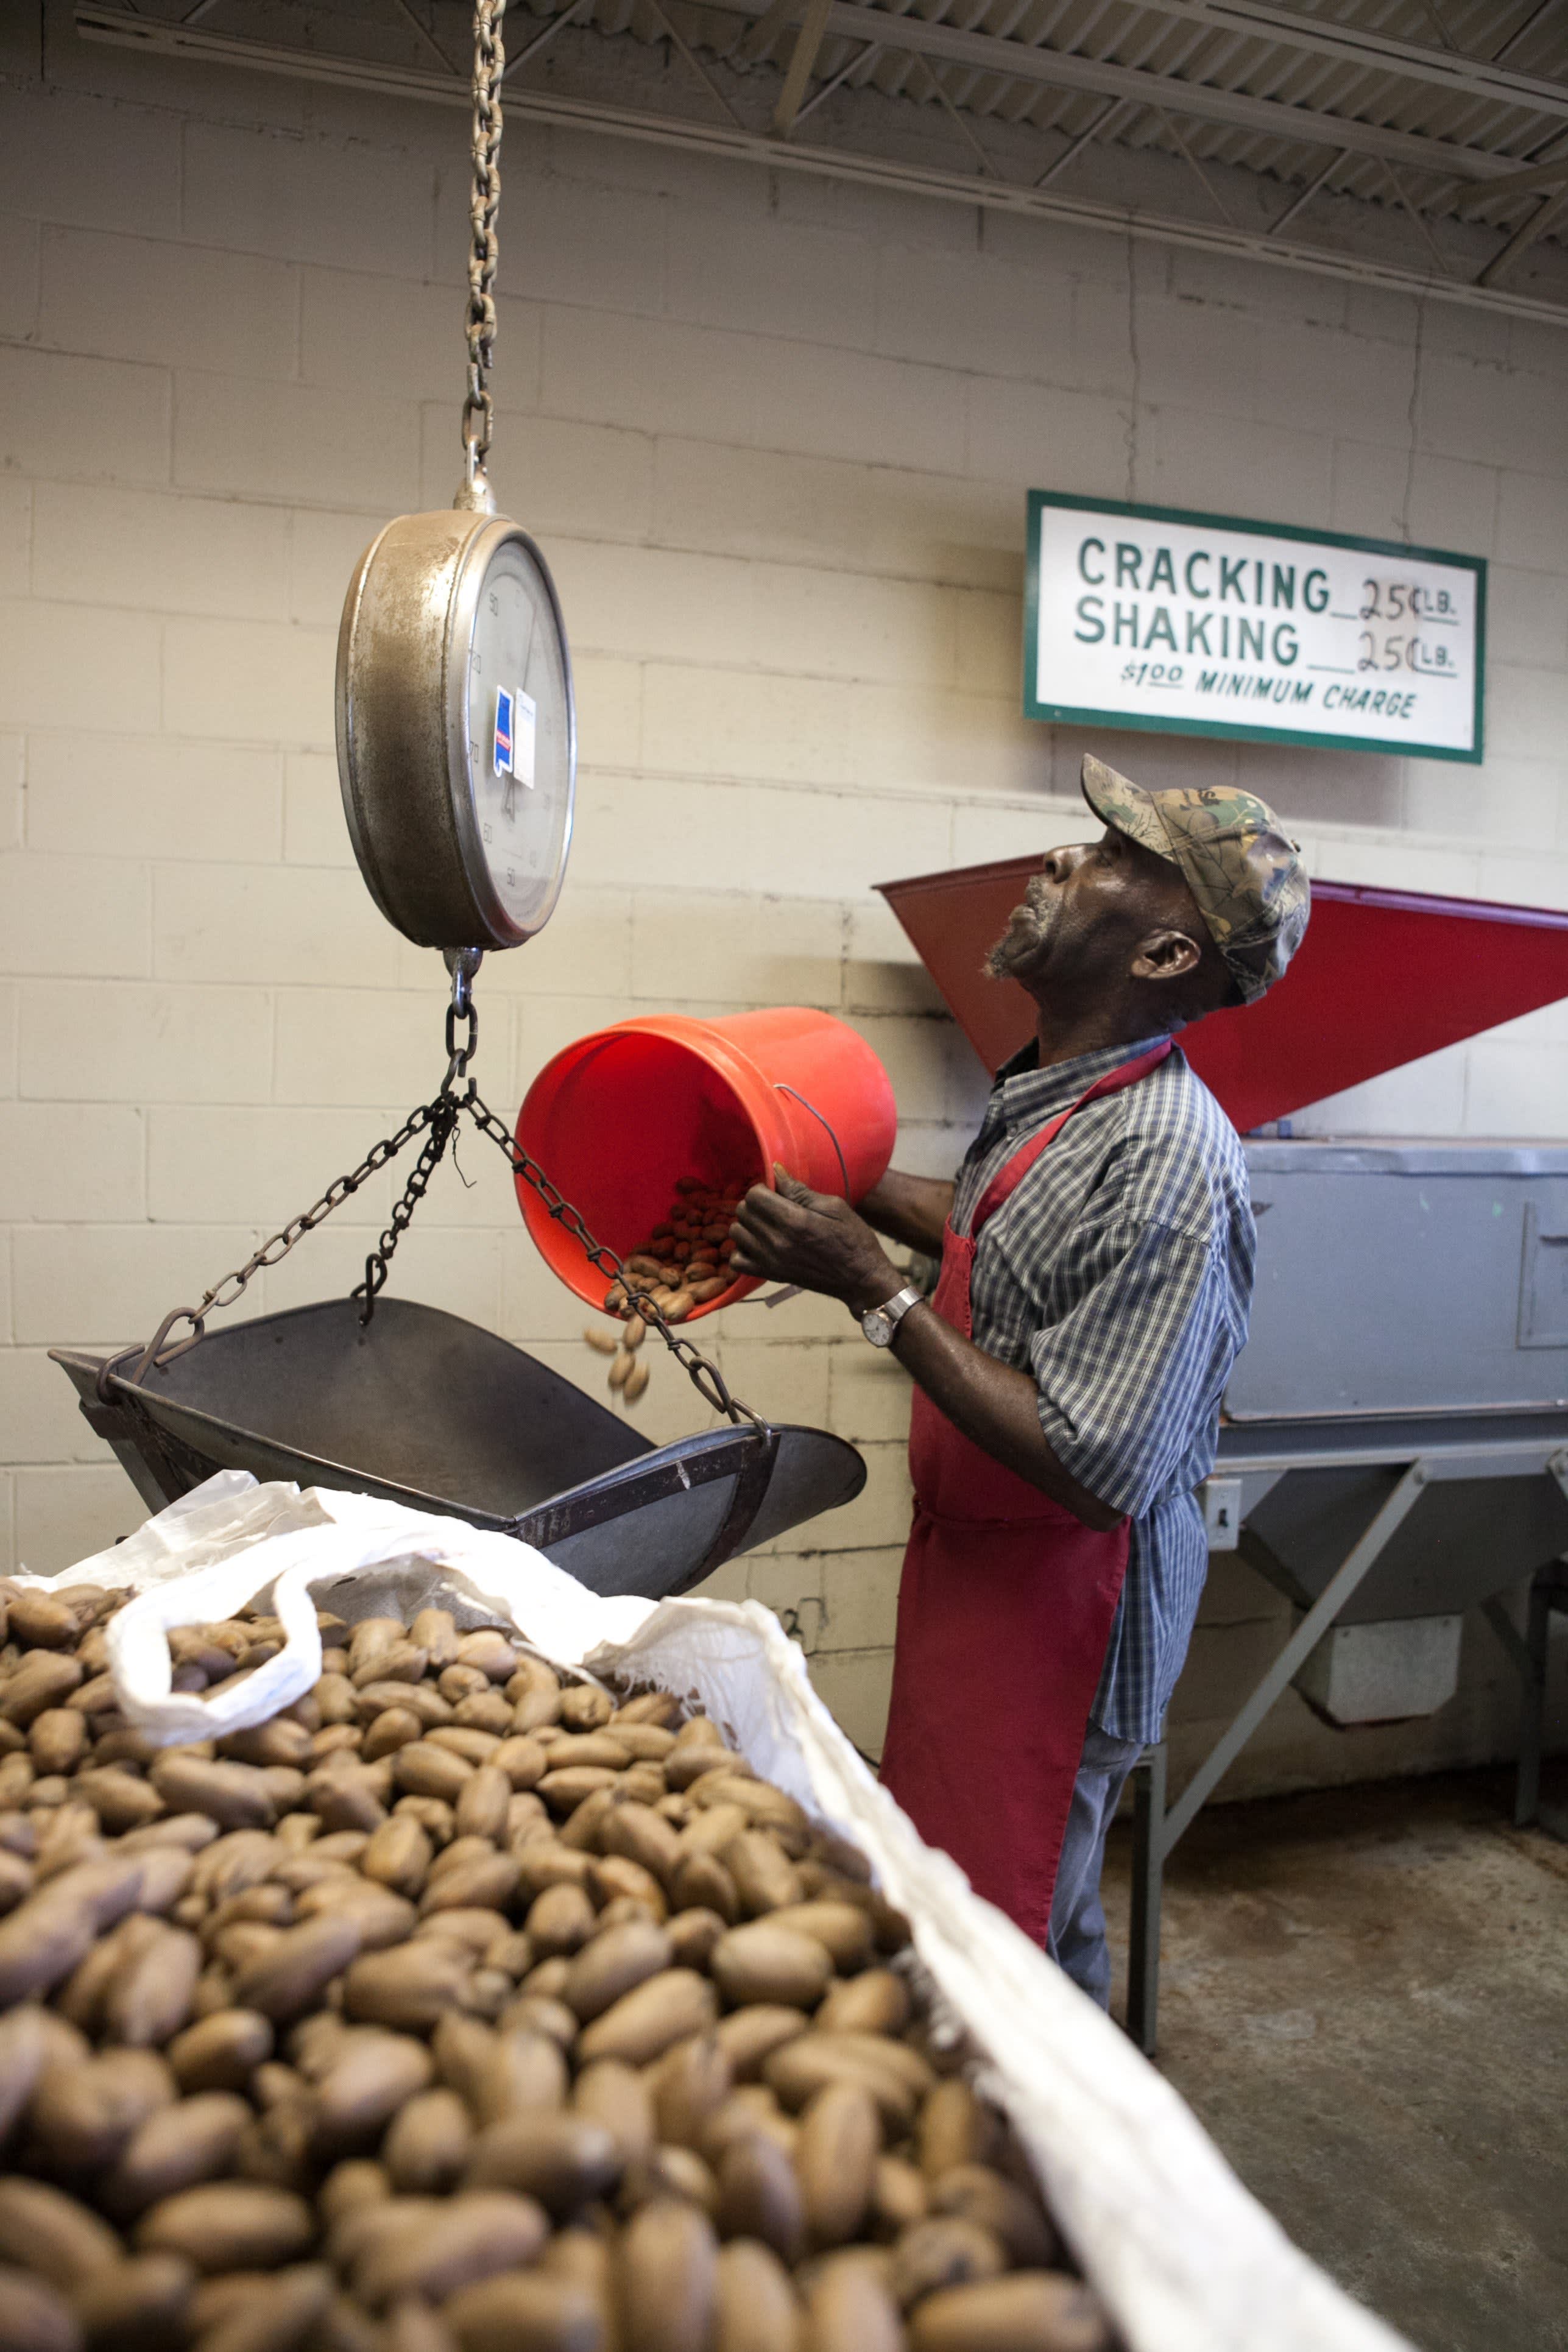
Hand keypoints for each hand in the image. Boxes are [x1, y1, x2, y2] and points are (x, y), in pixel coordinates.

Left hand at [730, 1167, 905, 1315]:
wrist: (860, 1279)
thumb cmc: (853, 1239)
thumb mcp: (834, 1207)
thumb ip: (800, 1191)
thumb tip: (775, 1171)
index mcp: (794, 1220)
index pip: (754, 1195)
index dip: (764, 1189)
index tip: (777, 1193)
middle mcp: (777, 1242)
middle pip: (743, 1211)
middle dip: (755, 1204)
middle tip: (774, 1207)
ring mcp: (771, 1261)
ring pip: (736, 1233)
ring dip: (748, 1225)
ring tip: (766, 1224)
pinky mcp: (771, 1275)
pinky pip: (737, 1261)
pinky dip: (743, 1250)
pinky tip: (758, 1244)